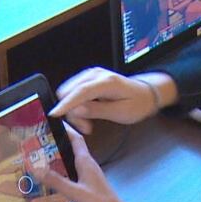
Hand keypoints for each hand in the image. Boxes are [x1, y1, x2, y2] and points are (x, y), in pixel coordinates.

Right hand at [36, 123, 135, 201]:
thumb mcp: (75, 192)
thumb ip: (55, 181)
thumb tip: (35, 168)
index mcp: (86, 162)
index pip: (75, 138)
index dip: (65, 128)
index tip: (52, 121)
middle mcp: (88, 164)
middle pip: (72, 146)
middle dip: (58, 140)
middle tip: (39, 139)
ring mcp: (89, 173)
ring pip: (72, 158)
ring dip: (59, 155)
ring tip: (42, 155)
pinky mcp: (89, 183)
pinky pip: (73, 169)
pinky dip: (63, 168)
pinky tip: (54, 175)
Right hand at [50, 67, 176, 133]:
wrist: (146, 93)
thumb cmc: (137, 104)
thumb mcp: (121, 112)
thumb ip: (97, 110)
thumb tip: (75, 110)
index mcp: (106, 82)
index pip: (81, 92)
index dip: (66, 104)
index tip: (54, 114)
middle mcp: (96, 74)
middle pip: (70, 92)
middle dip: (72, 111)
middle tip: (86, 127)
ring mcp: (91, 75)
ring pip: (69, 92)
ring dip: (74, 110)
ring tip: (89, 123)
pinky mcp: (88, 79)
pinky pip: (74, 92)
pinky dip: (77, 105)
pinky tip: (87, 114)